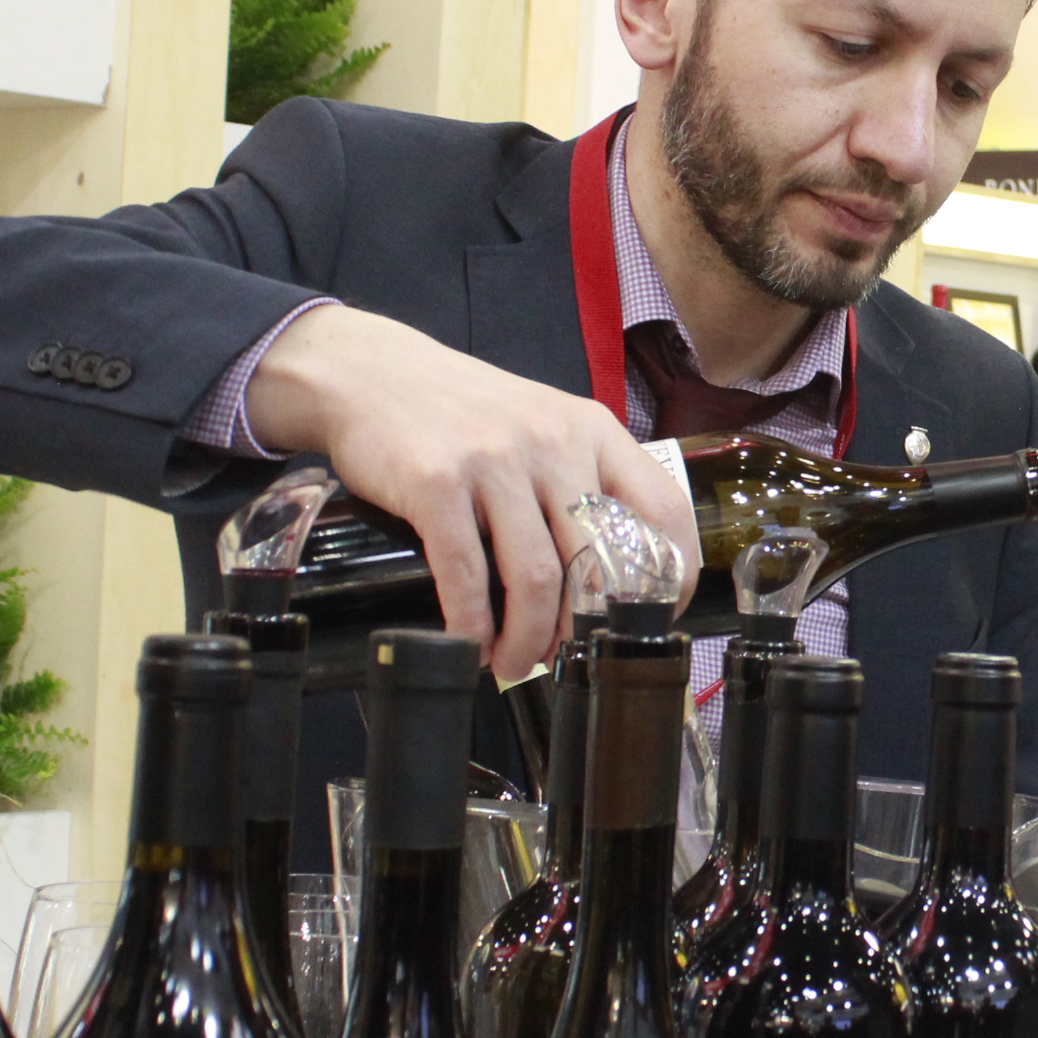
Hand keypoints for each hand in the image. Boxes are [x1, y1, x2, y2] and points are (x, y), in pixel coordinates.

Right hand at [244, 303, 698, 674]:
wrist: (368, 374)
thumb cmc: (462, 414)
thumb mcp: (542, 427)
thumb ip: (581, 481)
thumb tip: (611, 574)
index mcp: (593, 431)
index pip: (664, 510)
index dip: (669, 579)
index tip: (644, 622)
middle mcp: (554, 441)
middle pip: (599, 560)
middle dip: (585, 630)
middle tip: (565, 659)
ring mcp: (496, 460)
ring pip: (537, 577)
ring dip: (527, 639)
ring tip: (512, 663)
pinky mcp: (436, 481)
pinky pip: (466, 573)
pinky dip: (471, 624)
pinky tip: (469, 643)